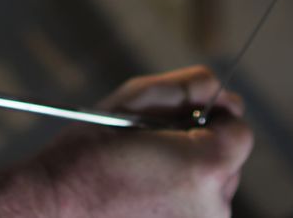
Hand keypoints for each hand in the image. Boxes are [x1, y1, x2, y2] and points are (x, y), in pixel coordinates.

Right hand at [32, 66, 251, 217]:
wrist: (51, 210)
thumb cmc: (86, 156)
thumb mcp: (132, 101)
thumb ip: (185, 87)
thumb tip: (217, 88)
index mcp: (205, 166)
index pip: (241, 132)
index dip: (215, 119)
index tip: (185, 119)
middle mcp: (213, 207)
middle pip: (229, 163)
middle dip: (200, 147)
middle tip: (153, 146)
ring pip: (211, 191)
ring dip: (189, 177)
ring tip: (142, 175)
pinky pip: (194, 215)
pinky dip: (177, 204)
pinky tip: (141, 198)